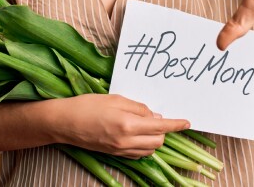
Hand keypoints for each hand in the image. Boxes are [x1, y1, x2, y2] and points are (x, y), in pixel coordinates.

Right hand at [50, 94, 189, 158]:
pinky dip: (144, 145)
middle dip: (164, 129)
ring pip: (150, 149)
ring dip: (154, 138)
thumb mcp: (116, 99)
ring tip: (146, 124)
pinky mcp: (115, 154)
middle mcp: (127, 141)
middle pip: (158, 140)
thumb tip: (154, 114)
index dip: (176, 124)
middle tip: (156, 115)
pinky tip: (137, 134)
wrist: (66, 122)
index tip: (187, 122)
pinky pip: (138, 153)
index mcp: (128, 124)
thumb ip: (138, 107)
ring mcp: (121, 150)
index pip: (161, 126)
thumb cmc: (88, 105)